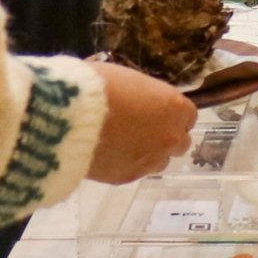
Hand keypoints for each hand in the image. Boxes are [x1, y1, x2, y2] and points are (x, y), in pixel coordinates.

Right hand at [85, 62, 196, 183]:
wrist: (69, 118)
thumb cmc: (98, 87)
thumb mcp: (128, 79)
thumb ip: (144, 96)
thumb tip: (141, 102)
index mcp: (174, 107)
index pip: (189, 116)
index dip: (173, 114)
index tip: (160, 113)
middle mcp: (170, 136)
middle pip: (181, 142)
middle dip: (166, 136)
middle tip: (144, 130)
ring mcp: (151, 160)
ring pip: (161, 161)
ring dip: (150, 153)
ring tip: (126, 145)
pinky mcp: (129, 177)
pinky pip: (137, 172)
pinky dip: (128, 164)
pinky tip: (111, 155)